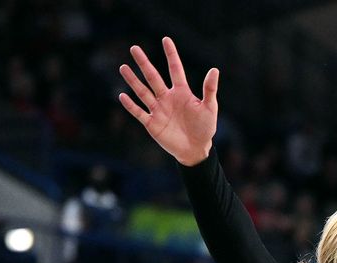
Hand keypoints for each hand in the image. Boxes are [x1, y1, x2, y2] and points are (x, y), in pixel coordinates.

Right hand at [119, 37, 218, 166]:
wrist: (196, 149)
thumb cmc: (205, 128)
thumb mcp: (209, 108)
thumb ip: (209, 90)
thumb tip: (214, 70)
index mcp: (182, 92)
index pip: (175, 70)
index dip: (171, 55)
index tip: (166, 39)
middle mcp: (167, 98)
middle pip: (154, 77)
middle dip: (144, 63)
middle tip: (134, 48)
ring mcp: (158, 110)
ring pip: (143, 92)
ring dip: (133, 81)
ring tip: (123, 67)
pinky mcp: (152, 123)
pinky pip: (139, 112)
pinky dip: (131, 105)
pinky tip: (122, 95)